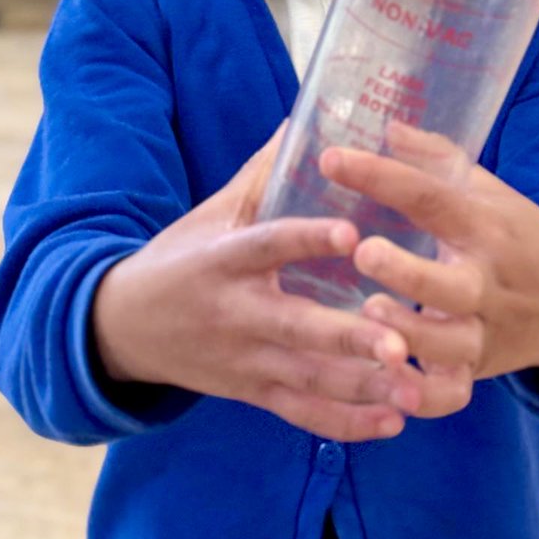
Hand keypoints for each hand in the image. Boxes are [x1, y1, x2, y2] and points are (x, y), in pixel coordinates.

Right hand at [91, 124, 423, 441]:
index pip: (269, 244)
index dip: (308, 238)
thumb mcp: (213, 212)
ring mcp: (247, 360)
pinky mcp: (253, 392)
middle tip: (402, 343)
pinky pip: (302, 413)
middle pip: (299, 329)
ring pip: (309, 380)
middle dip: (351, 339)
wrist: (124, 327)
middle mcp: (238, 313)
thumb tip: (304, 115)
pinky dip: (347, 423)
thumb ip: (263, 173)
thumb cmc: (181, 257)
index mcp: (226, 259)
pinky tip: (393, 422)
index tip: (354, 233)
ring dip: (364, 387)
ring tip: (414, 389)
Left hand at [319, 122, 538, 419]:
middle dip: (408, 273)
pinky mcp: (478, 371)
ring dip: (410, 336)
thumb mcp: (486, 189)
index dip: (381, 177)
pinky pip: (451, 395)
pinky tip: (387, 388)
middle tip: (363, 252)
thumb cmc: (516, 234)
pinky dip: (422, 399)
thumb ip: (435, 158)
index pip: (430, 197)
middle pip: (449, 284)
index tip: (330, 160)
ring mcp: (484, 332)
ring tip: (368, 314)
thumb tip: (386, 124)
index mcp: (482, 225)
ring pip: (449, 345)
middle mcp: (485, 281)